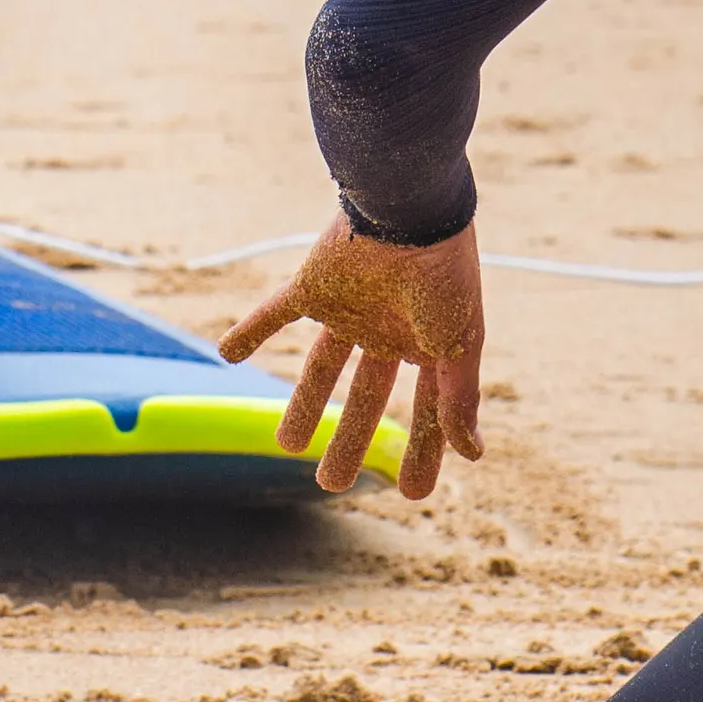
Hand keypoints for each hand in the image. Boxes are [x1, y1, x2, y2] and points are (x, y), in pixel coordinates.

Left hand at [217, 213, 486, 498]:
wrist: (407, 207)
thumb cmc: (443, 274)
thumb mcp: (458, 343)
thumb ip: (458, 398)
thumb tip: (474, 455)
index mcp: (426, 344)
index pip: (423, 411)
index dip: (421, 452)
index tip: (413, 494)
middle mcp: (386, 330)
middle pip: (365, 397)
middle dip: (351, 440)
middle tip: (331, 483)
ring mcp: (349, 309)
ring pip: (321, 368)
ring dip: (305, 405)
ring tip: (285, 445)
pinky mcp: (313, 287)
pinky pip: (276, 312)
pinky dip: (251, 330)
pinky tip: (228, 353)